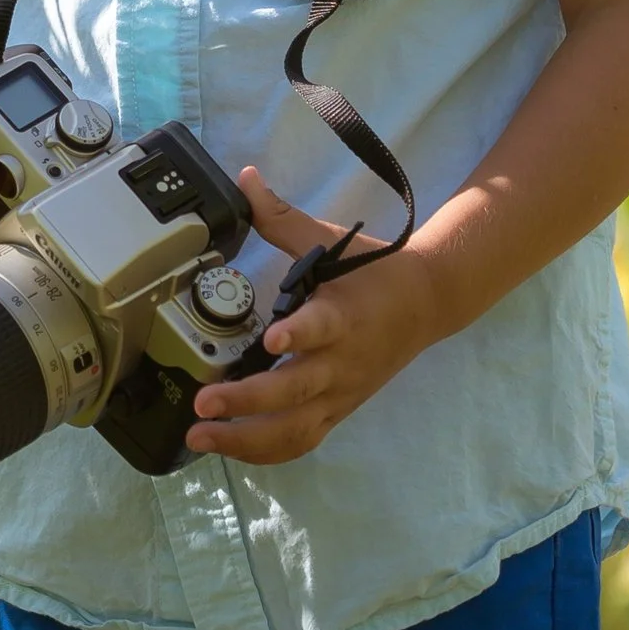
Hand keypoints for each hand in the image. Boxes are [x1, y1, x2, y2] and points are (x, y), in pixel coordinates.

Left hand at [183, 169, 439, 464]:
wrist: (428, 304)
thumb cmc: (373, 271)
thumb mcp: (331, 240)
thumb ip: (281, 216)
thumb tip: (245, 178)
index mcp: (344, 314)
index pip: (323, 326)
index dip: (300, 335)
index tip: (273, 340)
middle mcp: (343, 361)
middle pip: (296, 391)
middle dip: (248, 402)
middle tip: (203, 405)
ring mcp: (341, 393)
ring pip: (295, 429)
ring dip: (246, 440)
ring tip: (200, 436)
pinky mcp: (339, 412)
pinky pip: (301, 441)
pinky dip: (264, 452)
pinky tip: (227, 450)